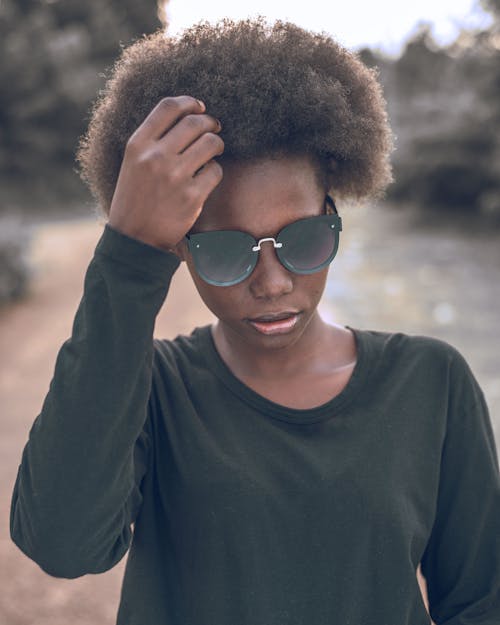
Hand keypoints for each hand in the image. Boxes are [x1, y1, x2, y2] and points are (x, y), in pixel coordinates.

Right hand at [108, 95, 223, 251]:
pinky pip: (215, 171)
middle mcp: (156, 157)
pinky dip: (214, 171)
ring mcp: (175, 176)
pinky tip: (207, 177)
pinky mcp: (192, 196)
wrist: (135, 238)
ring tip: (213, 151)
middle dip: (210, 123)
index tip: (199, 107)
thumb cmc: (135, 199)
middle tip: (214, 129)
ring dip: (217, 144)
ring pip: (211, 143)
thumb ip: (153, 141)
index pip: (168, 107)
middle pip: (194, 122)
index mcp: (138, 145)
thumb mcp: (132, 163)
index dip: (189, 102)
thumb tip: (186, 116)